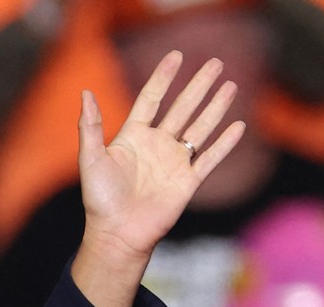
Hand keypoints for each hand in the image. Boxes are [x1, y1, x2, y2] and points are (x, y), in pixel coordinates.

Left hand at [78, 52, 243, 263]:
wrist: (117, 234)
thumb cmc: (100, 199)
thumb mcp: (90, 159)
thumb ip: (90, 126)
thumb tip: (85, 92)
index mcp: (133, 136)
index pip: (152, 98)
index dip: (164, 77)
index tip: (176, 56)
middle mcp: (157, 145)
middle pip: (182, 108)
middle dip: (199, 85)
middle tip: (216, 63)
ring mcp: (174, 162)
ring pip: (200, 128)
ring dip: (216, 107)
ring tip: (231, 85)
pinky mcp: (188, 182)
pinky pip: (210, 159)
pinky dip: (225, 143)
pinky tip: (239, 125)